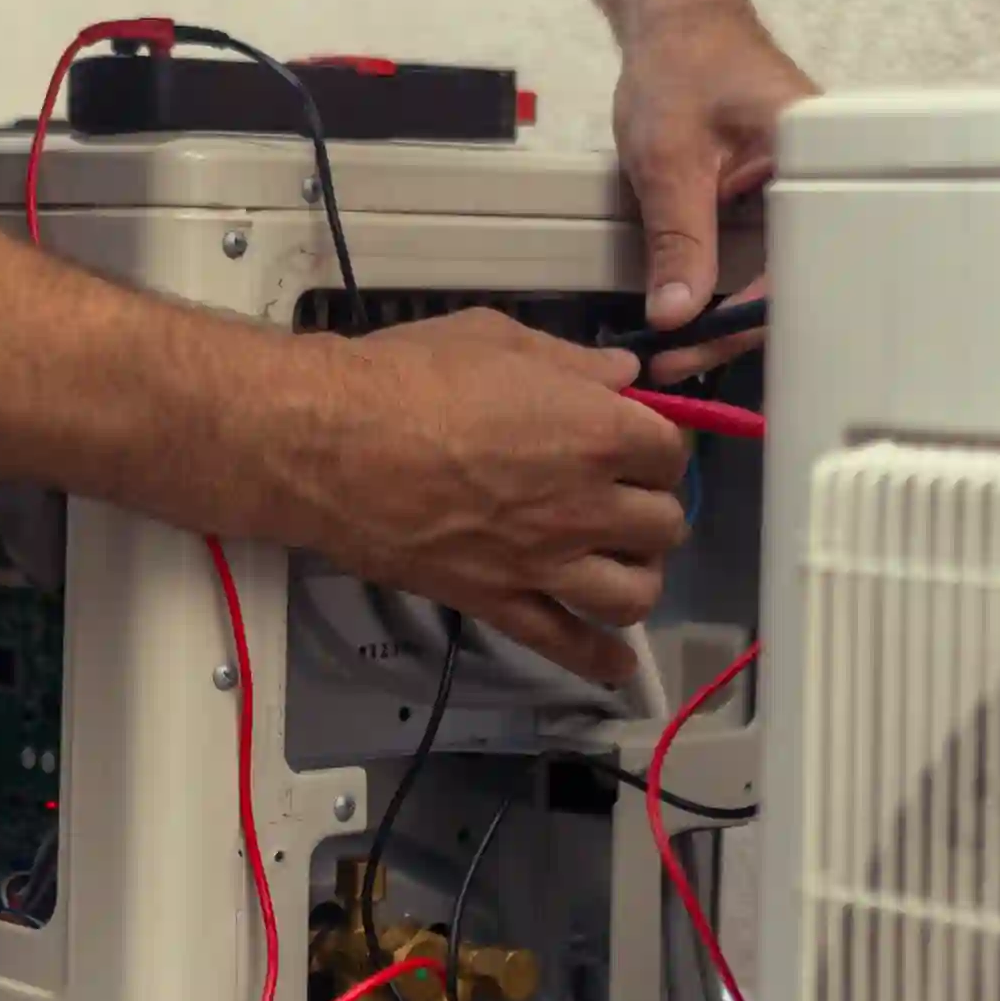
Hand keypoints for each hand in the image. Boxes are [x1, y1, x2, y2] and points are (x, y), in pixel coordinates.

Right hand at [292, 312, 689, 683]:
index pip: (670, 451)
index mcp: (597, 432)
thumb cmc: (409, 376)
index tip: (632, 438)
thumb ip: (572, 362)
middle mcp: (586, 506)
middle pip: (663, 524)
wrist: (328, 445)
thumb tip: (623, 373)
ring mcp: (544, 563)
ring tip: (614, 559)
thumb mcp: (497, 339)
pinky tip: (615, 661)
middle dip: (648, 506)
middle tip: (618, 494)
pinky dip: (598, 658)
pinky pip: (566, 644)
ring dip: (636, 575)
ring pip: (633, 592)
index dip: (655, 443)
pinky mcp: (498, 602)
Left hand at [612, 0, 818, 372]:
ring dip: (731, 310)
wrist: (676, 20)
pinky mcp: (777, 196)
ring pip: (778, 271)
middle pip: (796, 276)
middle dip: (740, 326)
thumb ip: (677, 239)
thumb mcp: (668, 157)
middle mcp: (822, 177)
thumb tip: (676, 317)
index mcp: (817, 157)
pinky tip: (696, 310)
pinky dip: (728, 282)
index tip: (699, 345)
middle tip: (681, 359)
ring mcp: (801, 189)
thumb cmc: (681, 64)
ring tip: (681, 346)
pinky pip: (764, 253)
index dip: (752, 313)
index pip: (802, 258)